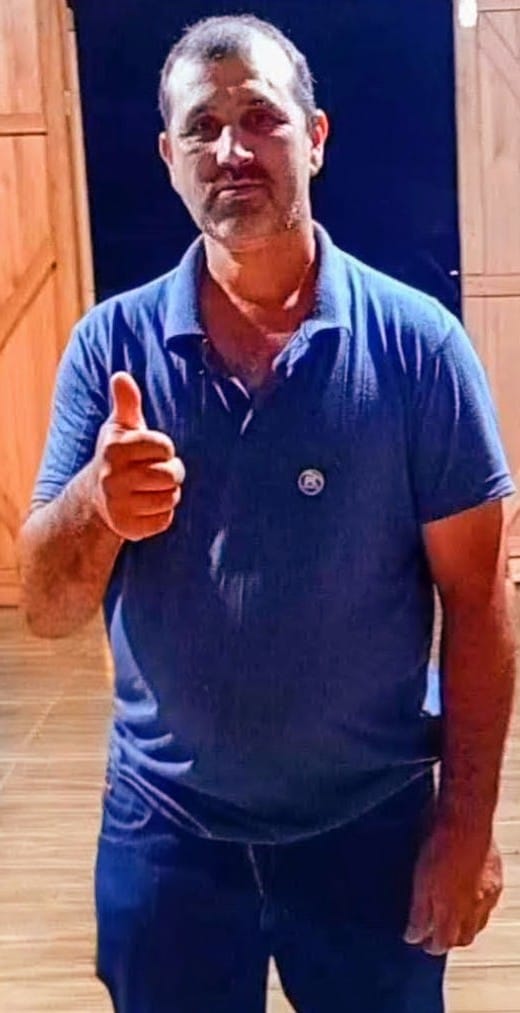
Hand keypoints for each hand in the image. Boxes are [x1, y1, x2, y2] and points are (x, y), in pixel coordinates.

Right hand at [91, 371, 184, 541]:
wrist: (95, 499)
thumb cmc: (117, 456)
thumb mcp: (120, 427)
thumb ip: (126, 402)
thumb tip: (120, 375)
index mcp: (114, 448)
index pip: (165, 447)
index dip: (165, 449)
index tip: (153, 451)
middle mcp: (112, 477)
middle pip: (171, 474)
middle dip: (172, 472)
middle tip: (160, 472)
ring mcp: (118, 505)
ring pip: (170, 498)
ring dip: (168, 494)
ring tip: (152, 489)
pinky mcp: (127, 528)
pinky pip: (165, 520)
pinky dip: (162, 514)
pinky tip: (147, 507)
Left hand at [404, 829, 502, 954]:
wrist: (466, 820)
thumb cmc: (439, 846)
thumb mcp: (420, 881)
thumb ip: (419, 912)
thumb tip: (413, 935)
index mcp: (452, 910)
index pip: (444, 942)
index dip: (431, 946)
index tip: (420, 942)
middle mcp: (474, 907)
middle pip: (465, 937)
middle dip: (451, 941)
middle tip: (436, 935)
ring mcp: (488, 893)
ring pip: (479, 922)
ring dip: (466, 925)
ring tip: (452, 918)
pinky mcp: (496, 878)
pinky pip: (489, 903)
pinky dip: (478, 907)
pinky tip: (469, 897)